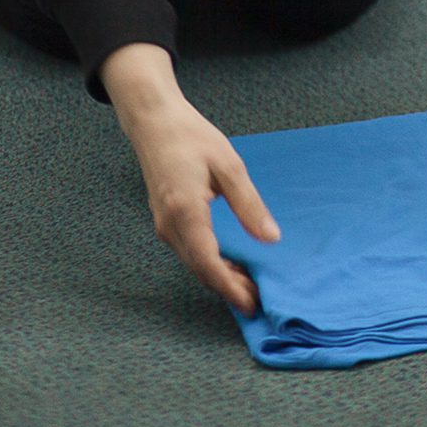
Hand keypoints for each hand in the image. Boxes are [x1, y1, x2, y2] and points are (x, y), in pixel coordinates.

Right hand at [100, 43, 278, 313]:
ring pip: (193, 262)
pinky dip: (209, 263)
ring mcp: (165, 226)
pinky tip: (229, 263)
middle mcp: (170, 226)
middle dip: (228, 287)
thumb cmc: (194, 138)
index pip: (208, 262)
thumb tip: (270, 238)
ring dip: (219, 277)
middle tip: (258, 299)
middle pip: (200, 269)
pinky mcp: (166, 222)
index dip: (230, 286)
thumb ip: (249, 204)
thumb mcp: (229, 166)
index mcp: (186, 212)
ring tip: (249, 284)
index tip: (251, 302)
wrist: (156, 124)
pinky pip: (189, 251)